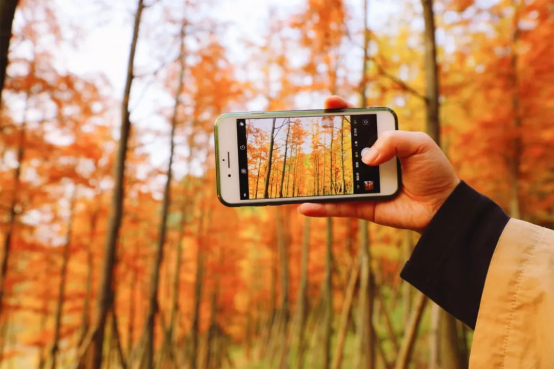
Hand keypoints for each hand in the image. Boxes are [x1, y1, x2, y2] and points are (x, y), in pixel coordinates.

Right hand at [297, 96, 459, 231]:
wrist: (443, 206)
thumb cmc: (433, 171)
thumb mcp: (419, 144)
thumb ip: (393, 140)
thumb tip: (365, 158)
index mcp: (381, 141)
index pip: (357, 123)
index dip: (341, 112)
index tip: (328, 104)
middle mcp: (367, 161)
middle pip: (338, 149)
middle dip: (319, 143)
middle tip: (302, 138)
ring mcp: (362, 184)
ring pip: (333, 179)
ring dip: (312, 178)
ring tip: (294, 174)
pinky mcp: (362, 206)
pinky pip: (338, 206)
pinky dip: (321, 207)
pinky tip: (304, 206)